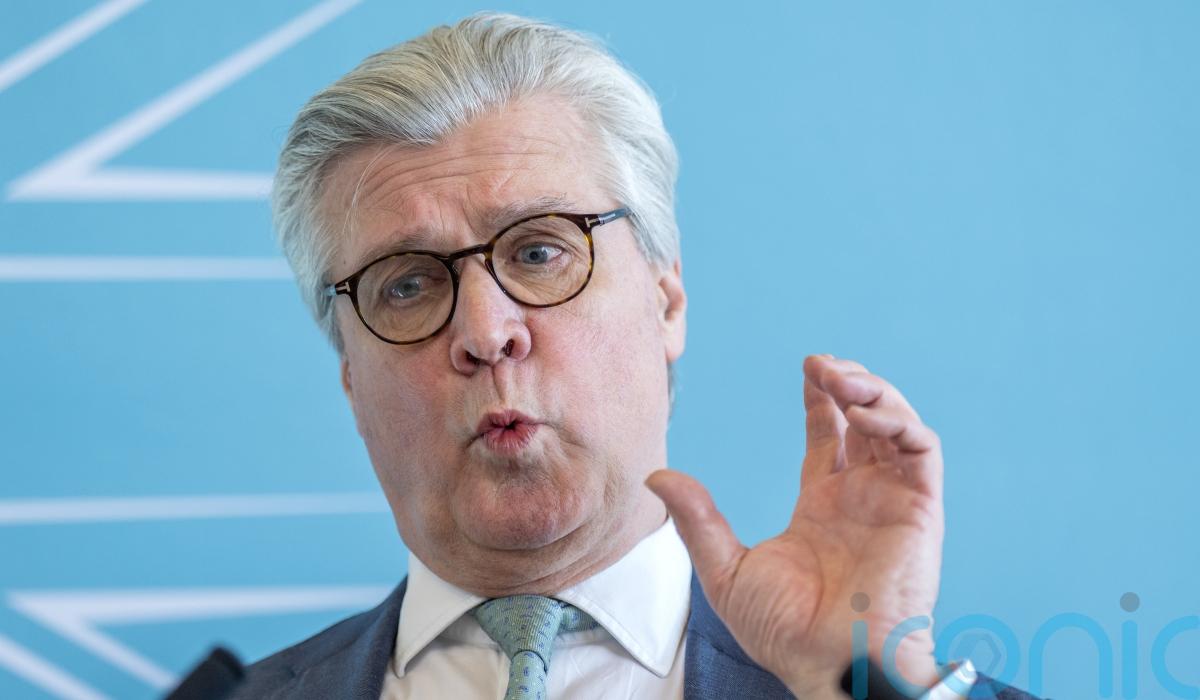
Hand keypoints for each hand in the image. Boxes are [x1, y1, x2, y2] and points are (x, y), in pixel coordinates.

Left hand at [646, 354, 945, 698]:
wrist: (830, 668)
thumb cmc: (786, 635)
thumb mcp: (725, 570)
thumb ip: (698, 519)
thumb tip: (657, 476)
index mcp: (824, 506)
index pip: (829, 437)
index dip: (820, 399)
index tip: (807, 367)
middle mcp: (862, 498)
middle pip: (865, 420)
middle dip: (848, 383)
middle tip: (820, 364)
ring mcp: (893, 502)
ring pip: (897, 425)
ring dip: (873, 391)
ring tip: (838, 376)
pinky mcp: (920, 510)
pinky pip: (922, 450)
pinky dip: (898, 420)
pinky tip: (861, 410)